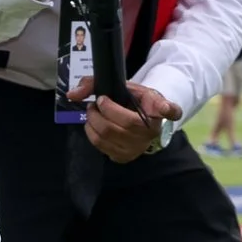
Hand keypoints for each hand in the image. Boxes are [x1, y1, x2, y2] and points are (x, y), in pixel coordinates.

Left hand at [67, 78, 181, 162]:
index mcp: (157, 108)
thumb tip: (72, 95)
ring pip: (109, 136)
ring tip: (93, 112)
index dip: (167, 109)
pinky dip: (92, 133)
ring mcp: (139, 147)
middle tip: (95, 104)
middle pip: (124, 124)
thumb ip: (94, 84)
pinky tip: (95, 125)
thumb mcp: (121, 85)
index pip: (169, 110)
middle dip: (101, 111)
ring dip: (93, 121)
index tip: (164, 107)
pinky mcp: (125, 157)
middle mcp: (152, 131)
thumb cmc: (131, 100)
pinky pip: (102, 147)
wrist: (136, 119)